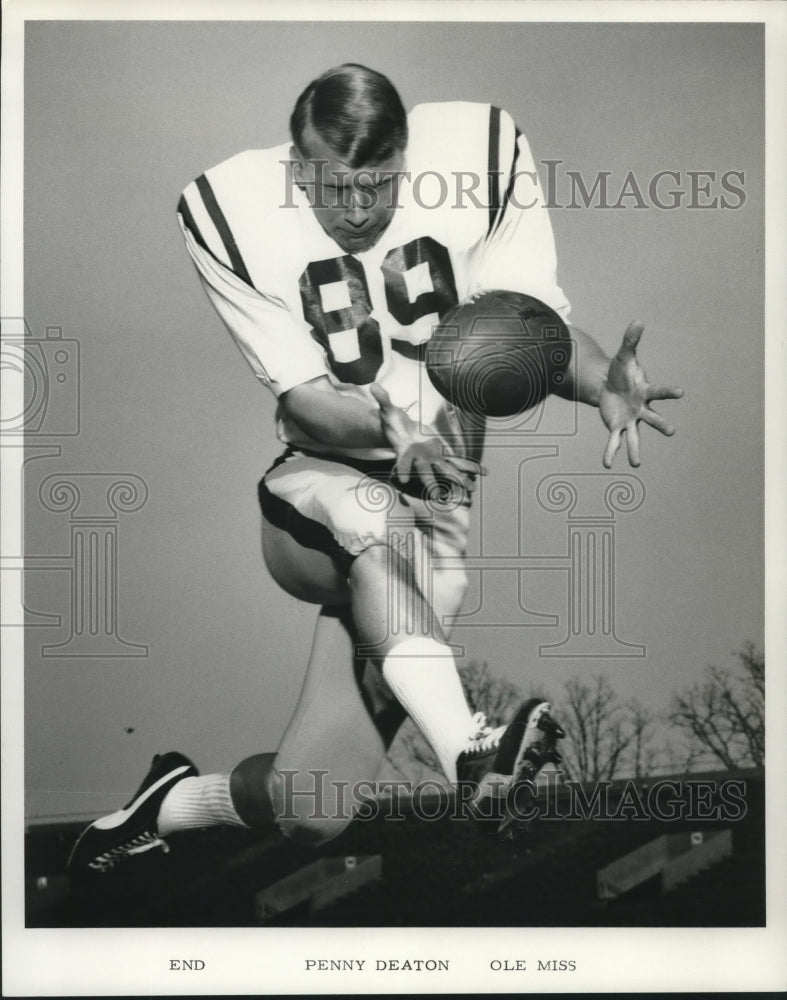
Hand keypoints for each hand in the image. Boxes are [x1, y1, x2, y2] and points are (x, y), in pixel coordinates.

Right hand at [369, 383, 484, 500]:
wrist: (401, 432)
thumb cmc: (393, 422)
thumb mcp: (387, 410)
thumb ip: (383, 399)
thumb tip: (373, 385)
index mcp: (404, 450)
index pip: (401, 461)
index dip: (402, 469)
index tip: (403, 479)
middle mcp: (418, 458)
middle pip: (424, 473)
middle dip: (431, 484)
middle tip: (436, 496)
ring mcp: (431, 458)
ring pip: (445, 471)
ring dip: (457, 479)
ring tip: (470, 487)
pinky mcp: (440, 454)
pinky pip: (456, 461)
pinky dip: (468, 466)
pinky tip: (482, 471)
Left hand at [599, 322, 682, 467]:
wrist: (608, 386)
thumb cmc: (621, 372)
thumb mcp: (624, 356)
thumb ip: (630, 341)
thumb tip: (638, 320)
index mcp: (645, 392)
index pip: (659, 391)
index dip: (669, 392)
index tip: (681, 392)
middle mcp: (641, 409)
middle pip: (653, 418)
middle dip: (661, 424)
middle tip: (671, 431)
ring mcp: (630, 420)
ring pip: (635, 437)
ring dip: (635, 450)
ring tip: (636, 464)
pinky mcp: (617, 427)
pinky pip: (615, 442)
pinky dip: (611, 452)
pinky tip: (608, 464)